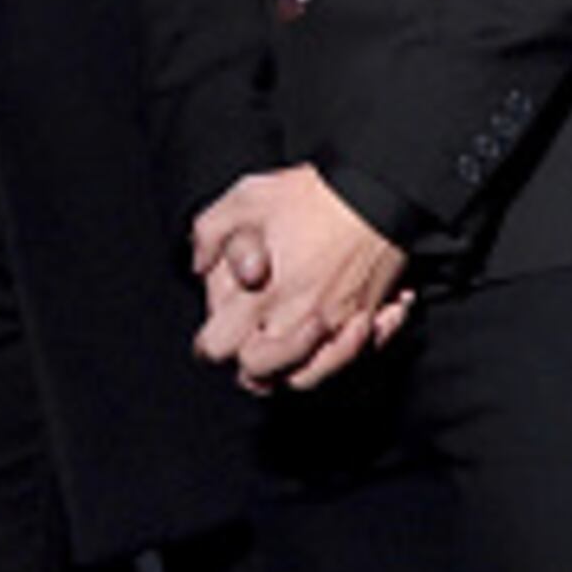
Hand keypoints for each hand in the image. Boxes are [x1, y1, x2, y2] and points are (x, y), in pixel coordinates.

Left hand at [190, 164, 413, 393]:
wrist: (372, 194)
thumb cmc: (308, 197)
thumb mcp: (242, 200)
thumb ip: (209, 235)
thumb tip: (198, 266)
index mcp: (259, 295)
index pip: (220, 347)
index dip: (210, 344)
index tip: (213, 335)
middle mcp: (294, 319)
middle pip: (258, 373)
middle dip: (246, 364)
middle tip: (245, 346)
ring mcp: (333, 326)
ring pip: (301, 378)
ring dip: (286, 370)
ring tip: (278, 353)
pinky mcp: (364, 322)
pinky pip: (344, 362)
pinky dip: (332, 361)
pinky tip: (322, 344)